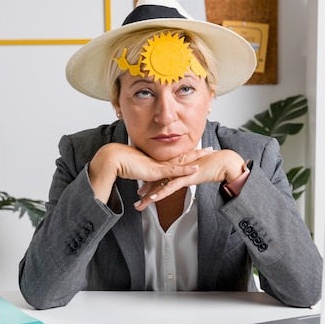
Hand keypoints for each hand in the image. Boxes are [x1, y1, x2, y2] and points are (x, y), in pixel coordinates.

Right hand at [88, 143, 211, 203]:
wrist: (113, 160)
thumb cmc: (121, 164)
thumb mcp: (137, 170)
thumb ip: (143, 173)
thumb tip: (144, 174)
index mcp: (158, 160)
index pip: (177, 157)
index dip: (188, 153)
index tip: (198, 150)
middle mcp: (161, 160)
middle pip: (184, 155)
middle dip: (198, 152)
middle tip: (211, 149)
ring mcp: (160, 164)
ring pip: (183, 160)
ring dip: (198, 156)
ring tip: (211, 153)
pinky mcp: (157, 171)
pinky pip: (175, 171)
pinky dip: (186, 170)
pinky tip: (197, 168)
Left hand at [133, 148, 245, 210]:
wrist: (225, 161)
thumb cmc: (216, 165)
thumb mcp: (200, 171)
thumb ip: (193, 174)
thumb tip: (190, 178)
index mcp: (180, 166)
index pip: (162, 175)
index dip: (152, 181)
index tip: (144, 188)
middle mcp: (177, 168)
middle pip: (158, 180)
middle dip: (146, 189)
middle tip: (137, 197)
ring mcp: (181, 172)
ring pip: (160, 185)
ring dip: (148, 196)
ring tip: (139, 204)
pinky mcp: (186, 177)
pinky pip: (171, 187)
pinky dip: (160, 193)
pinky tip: (152, 199)